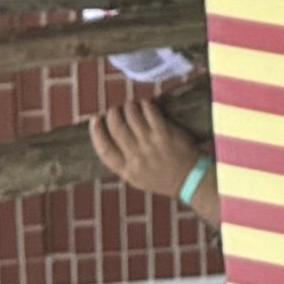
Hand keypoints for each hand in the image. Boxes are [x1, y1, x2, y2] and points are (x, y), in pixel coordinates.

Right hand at [90, 93, 209, 201]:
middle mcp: (137, 158)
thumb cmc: (160, 176)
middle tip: (114, 109)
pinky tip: (145, 104)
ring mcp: (151, 145)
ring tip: (130, 105)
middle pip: (116, 128)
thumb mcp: (136, 178)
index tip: (94, 119)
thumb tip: (106, 136)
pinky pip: (151, 112)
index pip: (103, 150)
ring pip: (132, 116)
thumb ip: (122, 161)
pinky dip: (145, 104)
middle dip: (112, 114)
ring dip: (128, 106)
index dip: (96, 132)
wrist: (188, 179)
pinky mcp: (165, 134)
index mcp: (126, 171)